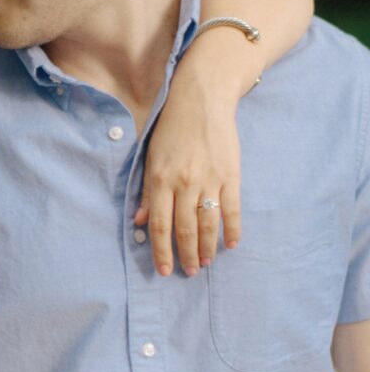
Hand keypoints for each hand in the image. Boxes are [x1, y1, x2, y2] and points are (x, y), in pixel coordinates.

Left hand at [137, 59, 241, 276]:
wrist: (203, 99)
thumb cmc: (172, 127)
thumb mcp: (151, 156)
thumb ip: (147, 190)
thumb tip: (139, 221)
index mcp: (161, 179)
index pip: (160, 224)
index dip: (161, 250)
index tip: (164, 270)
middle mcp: (185, 183)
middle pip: (184, 228)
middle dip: (186, 255)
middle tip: (189, 272)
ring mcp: (210, 180)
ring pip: (208, 223)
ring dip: (207, 247)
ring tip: (205, 263)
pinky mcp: (231, 175)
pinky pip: (232, 209)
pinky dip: (233, 229)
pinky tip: (231, 244)